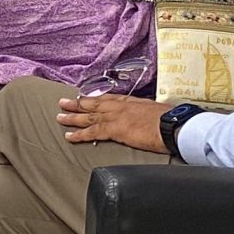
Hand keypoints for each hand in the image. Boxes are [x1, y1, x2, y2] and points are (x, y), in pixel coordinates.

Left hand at [55, 92, 169, 153]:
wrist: (173, 125)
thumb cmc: (170, 120)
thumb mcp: (156, 111)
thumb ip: (145, 113)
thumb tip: (146, 119)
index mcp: (130, 101)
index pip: (108, 98)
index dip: (94, 98)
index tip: (83, 97)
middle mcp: (120, 106)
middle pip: (93, 103)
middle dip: (77, 104)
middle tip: (63, 103)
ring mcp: (115, 117)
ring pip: (88, 116)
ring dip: (72, 117)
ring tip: (59, 117)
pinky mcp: (114, 129)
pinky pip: (92, 132)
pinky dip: (79, 134)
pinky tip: (69, 136)